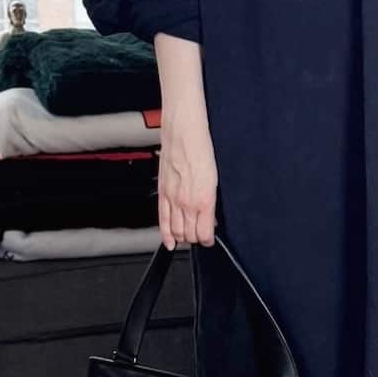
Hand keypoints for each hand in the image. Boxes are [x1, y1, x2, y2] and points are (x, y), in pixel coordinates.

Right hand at [158, 109, 216, 249]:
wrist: (184, 134)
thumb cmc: (201, 151)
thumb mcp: (215, 179)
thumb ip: (211, 202)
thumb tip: (211, 217)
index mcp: (204, 200)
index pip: (204, 234)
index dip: (208, 241)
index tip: (210, 240)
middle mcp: (187, 203)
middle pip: (190, 235)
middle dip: (196, 239)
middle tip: (201, 236)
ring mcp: (173, 200)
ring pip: (176, 231)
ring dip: (183, 237)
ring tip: (188, 237)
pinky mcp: (162, 193)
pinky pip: (162, 220)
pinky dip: (166, 234)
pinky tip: (170, 241)